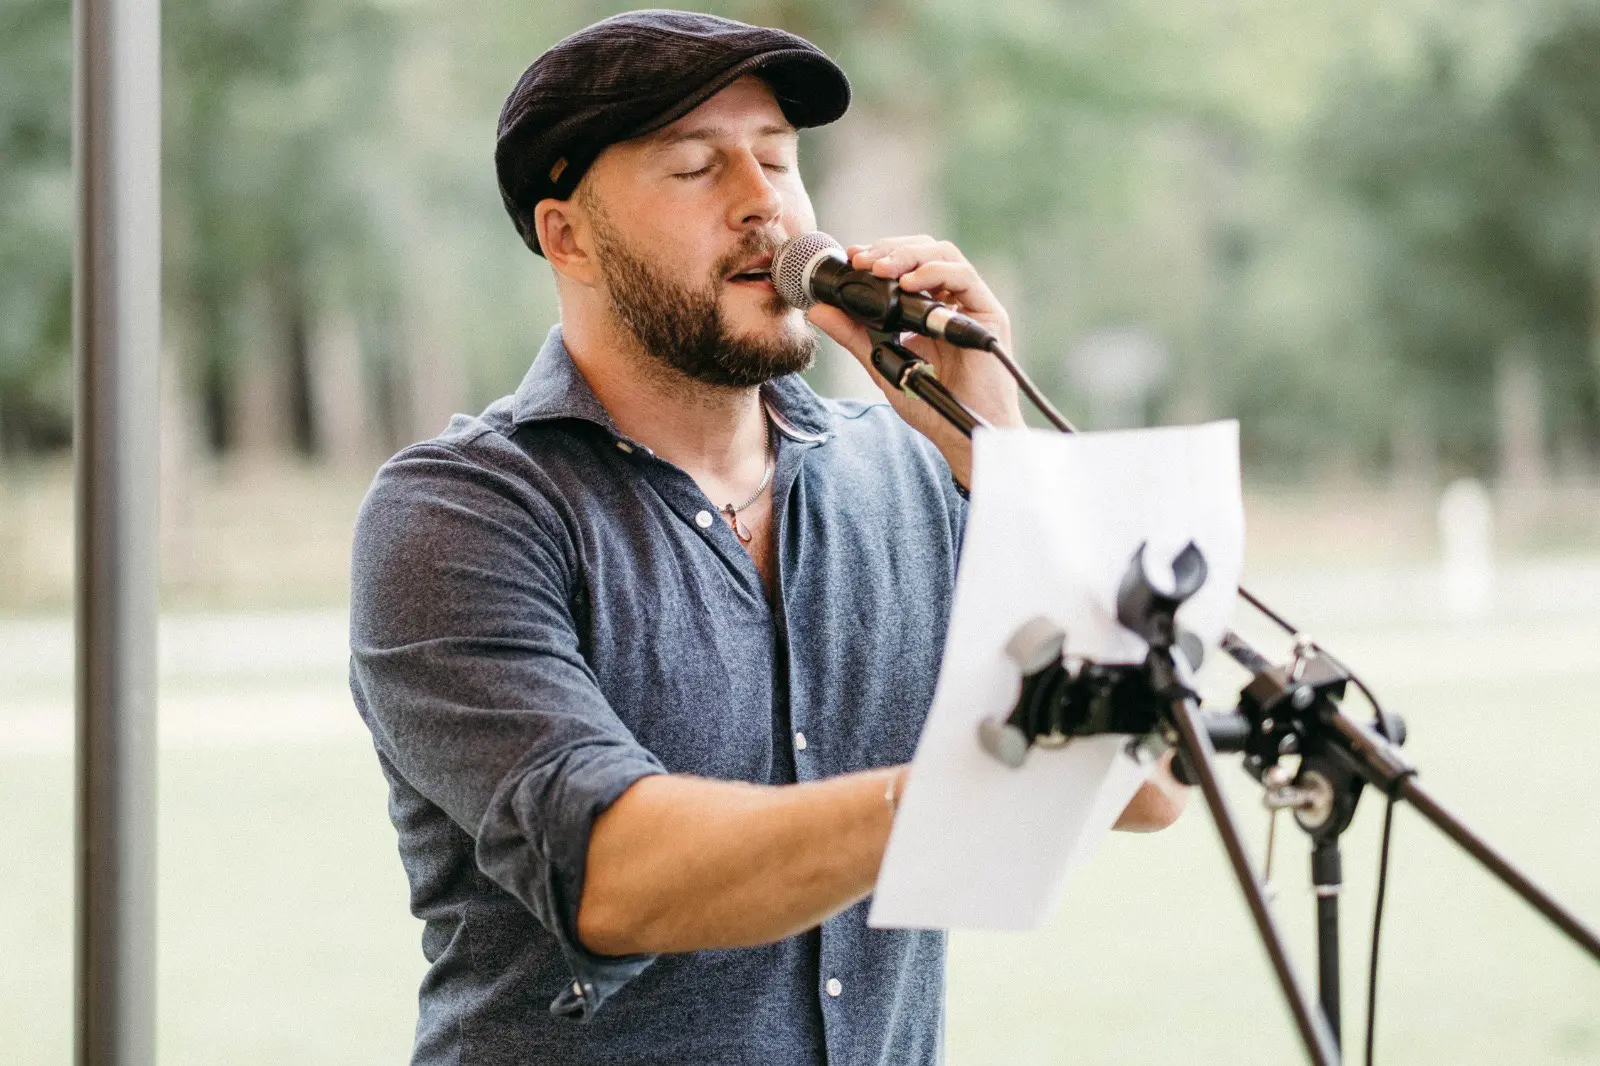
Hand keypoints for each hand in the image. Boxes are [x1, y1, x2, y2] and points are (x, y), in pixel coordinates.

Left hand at [805, 235, 1025, 486]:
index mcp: (929, 308)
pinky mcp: (989, 314)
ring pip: (944, 255)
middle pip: (924, 250)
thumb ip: (854, 336)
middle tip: (861, 259)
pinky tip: (909, 284)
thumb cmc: (930, 405)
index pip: (906, 264)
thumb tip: (819, 310)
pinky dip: (934, 273)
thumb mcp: (882, 364)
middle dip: (890, 249)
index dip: (880, 253)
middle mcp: (951, 300)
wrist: (961, 434)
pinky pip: (964, 278)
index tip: (851, 257)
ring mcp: (970, 305)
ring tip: (879, 269)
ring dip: (908, 255)